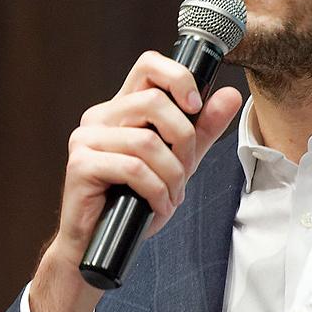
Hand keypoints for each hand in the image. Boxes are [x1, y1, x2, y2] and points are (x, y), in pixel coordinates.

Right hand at [29, 50, 242, 311]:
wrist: (100, 246)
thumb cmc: (134, 203)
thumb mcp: (178, 163)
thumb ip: (202, 129)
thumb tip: (231, 95)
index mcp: (121, 109)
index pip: (148, 65)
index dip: (178, 77)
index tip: (195, 106)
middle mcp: (99, 117)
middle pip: (153, 101)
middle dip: (182, 139)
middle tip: (185, 170)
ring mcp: (85, 139)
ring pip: (146, 140)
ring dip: (171, 174)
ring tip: (171, 195)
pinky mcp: (80, 164)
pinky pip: (132, 168)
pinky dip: (155, 190)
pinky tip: (157, 205)